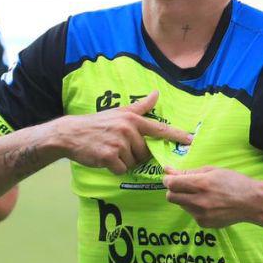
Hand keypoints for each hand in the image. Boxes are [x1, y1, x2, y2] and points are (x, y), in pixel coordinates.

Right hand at [57, 90, 191, 174]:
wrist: (71, 134)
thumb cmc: (97, 123)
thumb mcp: (119, 111)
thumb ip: (140, 106)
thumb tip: (157, 93)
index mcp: (132, 119)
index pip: (159, 128)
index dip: (176, 135)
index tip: (191, 140)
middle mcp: (127, 129)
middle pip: (145, 152)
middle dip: (135, 154)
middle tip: (119, 147)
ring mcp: (118, 143)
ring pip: (133, 162)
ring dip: (124, 161)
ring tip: (110, 151)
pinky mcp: (108, 156)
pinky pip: (121, 169)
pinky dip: (115, 168)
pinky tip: (105, 159)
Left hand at [163, 166, 262, 228]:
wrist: (252, 203)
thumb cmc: (234, 182)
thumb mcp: (212, 171)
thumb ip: (188, 172)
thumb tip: (167, 170)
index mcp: (201, 185)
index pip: (171, 184)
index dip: (168, 179)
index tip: (171, 177)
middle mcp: (199, 202)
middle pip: (170, 197)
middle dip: (173, 190)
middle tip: (183, 186)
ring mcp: (201, 215)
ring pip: (181, 205)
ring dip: (185, 198)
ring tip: (202, 194)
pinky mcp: (204, 224)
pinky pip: (191, 214)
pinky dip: (194, 208)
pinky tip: (208, 204)